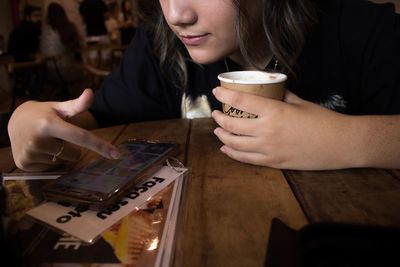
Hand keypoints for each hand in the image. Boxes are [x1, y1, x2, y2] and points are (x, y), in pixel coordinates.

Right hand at [8, 89, 118, 170]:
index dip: (99, 145)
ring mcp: (29, 153)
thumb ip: (77, 104)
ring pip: (62, 162)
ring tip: (44, 140)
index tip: (115, 154)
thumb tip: (91, 93)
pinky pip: (50, 168)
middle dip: (70, 146)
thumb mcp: (59, 108)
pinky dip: (48, 160)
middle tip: (54, 135)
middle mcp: (38, 140)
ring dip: (58, 154)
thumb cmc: (43, 113)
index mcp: (49, 124)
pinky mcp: (24, 164)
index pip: (80, 137)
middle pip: (74, 154)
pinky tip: (37, 149)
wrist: (14, 122)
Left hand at [212, 87, 355, 169]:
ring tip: (217, 130)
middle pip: (232, 124)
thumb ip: (281, 96)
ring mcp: (269, 149)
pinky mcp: (273, 162)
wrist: (340, 145)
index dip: (225, 94)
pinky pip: (246, 159)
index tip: (216, 90)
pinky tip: (226, 149)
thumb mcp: (300, 102)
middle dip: (219, 117)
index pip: (241, 101)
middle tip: (215, 112)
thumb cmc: (323, 120)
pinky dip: (232, 154)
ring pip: (235, 144)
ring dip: (222, 136)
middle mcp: (267, 131)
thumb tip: (269, 90)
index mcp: (275, 112)